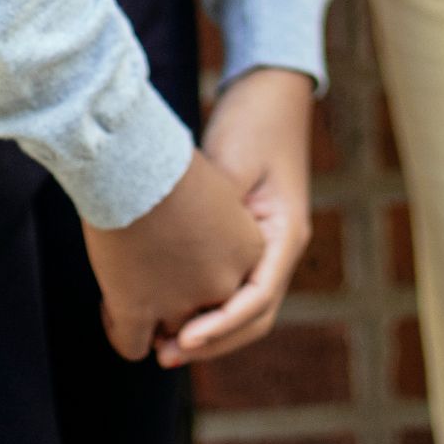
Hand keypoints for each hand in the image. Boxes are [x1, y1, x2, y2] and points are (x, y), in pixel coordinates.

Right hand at [83, 149, 263, 362]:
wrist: (131, 156)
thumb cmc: (170, 161)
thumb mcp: (215, 187)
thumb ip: (217, 227)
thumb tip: (199, 256)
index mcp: (250, 250)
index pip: (234, 287)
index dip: (205, 280)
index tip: (180, 268)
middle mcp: (222, 284)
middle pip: (201, 313)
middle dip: (176, 306)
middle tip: (151, 281)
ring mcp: (182, 303)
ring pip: (165, 334)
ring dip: (148, 321)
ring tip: (125, 288)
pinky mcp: (135, 311)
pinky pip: (131, 345)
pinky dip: (120, 329)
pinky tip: (110, 306)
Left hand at [154, 68, 313, 368]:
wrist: (268, 91)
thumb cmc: (254, 121)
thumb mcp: (234, 163)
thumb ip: (214, 211)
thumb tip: (184, 256)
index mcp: (285, 234)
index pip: (258, 299)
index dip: (221, 325)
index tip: (184, 337)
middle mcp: (278, 249)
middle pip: (250, 317)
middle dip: (210, 341)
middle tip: (163, 353)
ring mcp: (262, 247)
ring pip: (238, 309)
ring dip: (203, 330)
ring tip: (158, 343)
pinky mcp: (242, 240)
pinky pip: (225, 287)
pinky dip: (200, 304)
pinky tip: (166, 309)